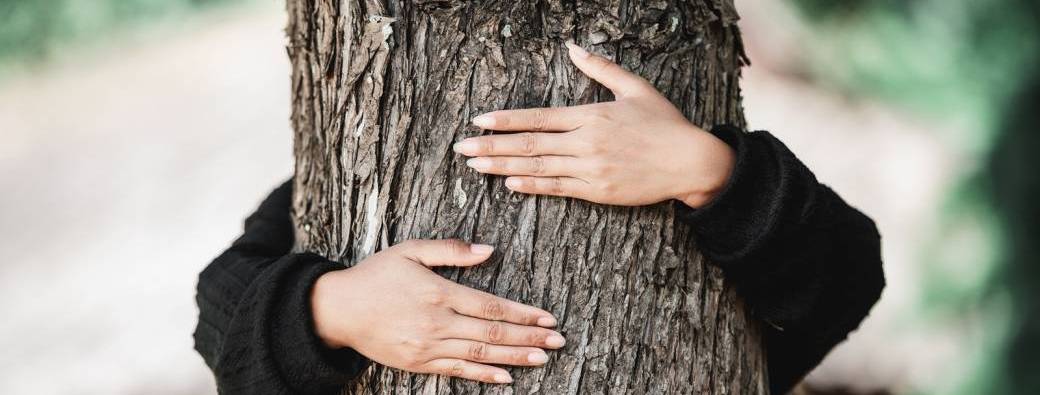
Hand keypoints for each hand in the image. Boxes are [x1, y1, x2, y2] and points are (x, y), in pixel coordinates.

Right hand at [311, 239, 564, 383]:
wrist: (338, 310)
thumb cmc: (376, 275)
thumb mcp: (411, 250)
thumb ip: (451, 250)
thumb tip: (488, 250)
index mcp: (439, 292)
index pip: (491, 306)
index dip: (523, 314)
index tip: (547, 317)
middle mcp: (437, 323)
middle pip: (492, 332)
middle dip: (529, 337)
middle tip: (558, 340)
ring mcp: (428, 347)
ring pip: (480, 353)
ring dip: (514, 357)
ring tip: (542, 358)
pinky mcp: (419, 363)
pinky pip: (459, 370)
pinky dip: (485, 374)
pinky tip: (507, 376)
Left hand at [453, 42, 734, 207]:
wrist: (691, 162)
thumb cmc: (665, 124)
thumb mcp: (635, 88)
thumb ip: (600, 68)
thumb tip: (572, 46)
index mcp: (591, 115)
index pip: (538, 117)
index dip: (506, 120)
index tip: (479, 121)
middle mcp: (586, 142)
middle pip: (529, 144)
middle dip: (491, 146)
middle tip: (461, 149)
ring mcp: (591, 169)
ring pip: (538, 167)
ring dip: (502, 167)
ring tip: (475, 166)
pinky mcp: (598, 191)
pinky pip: (558, 188)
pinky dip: (533, 186)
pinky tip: (509, 183)